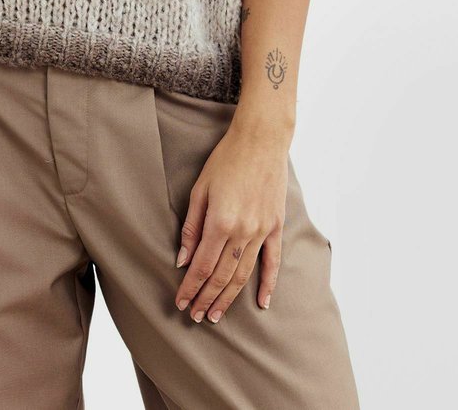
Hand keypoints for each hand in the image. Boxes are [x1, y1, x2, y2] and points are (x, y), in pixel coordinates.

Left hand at [173, 117, 289, 321]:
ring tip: (216, 314)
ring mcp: (262, 231)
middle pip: (222, 276)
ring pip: (244, 274)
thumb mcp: (199, 189)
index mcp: (220, 222)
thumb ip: (191, 227)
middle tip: (195, 316)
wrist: (261, 140)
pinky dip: (268, 284)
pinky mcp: (276, 227)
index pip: (202, 266)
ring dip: (229, 297)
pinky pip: (273, 262)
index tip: (181, 303)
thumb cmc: (225, 160)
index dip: (191, 287)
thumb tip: (182, 260)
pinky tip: (262, 303)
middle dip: (206, 298)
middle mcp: (243, 232)